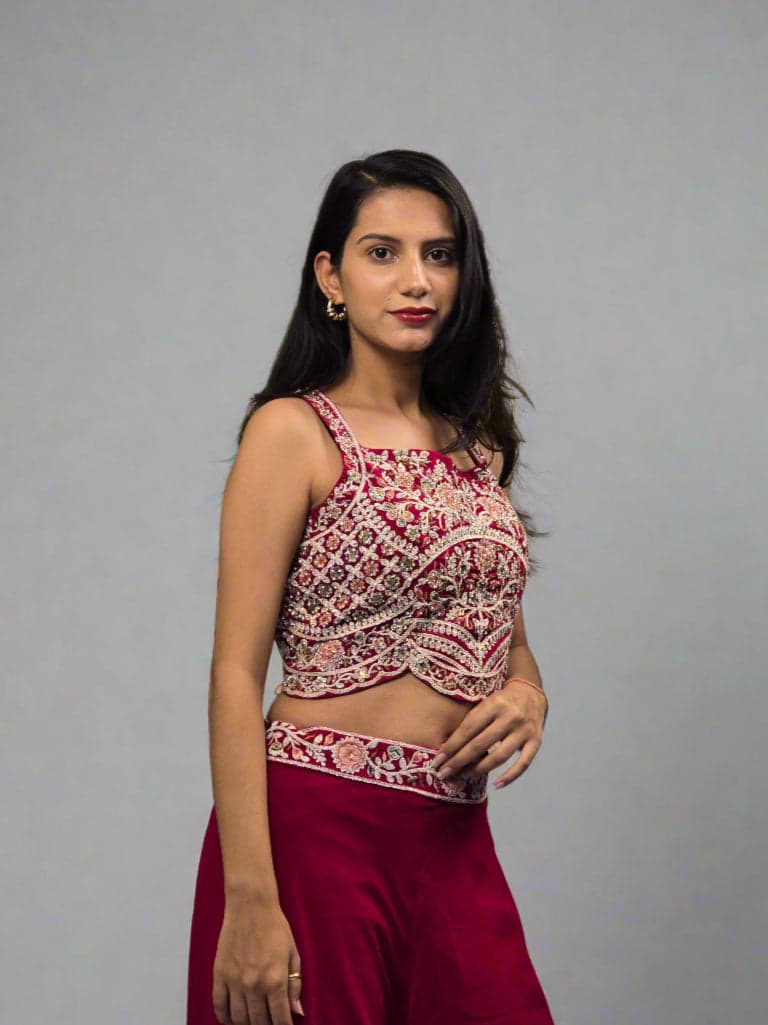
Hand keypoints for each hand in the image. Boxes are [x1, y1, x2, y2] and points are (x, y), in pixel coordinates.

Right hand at [212, 898, 303, 1023]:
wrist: (250, 906)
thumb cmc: (276, 927)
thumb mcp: (293, 954)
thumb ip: (295, 984)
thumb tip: (297, 1012)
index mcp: (275, 980)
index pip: (280, 1019)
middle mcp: (254, 985)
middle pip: (259, 1022)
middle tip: (270, 1023)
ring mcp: (234, 982)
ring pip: (239, 1019)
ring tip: (253, 1022)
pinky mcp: (219, 975)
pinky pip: (219, 1006)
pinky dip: (225, 1018)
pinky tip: (232, 1020)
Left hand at [428, 677, 547, 789]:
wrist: (530, 692)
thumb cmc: (501, 700)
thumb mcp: (486, 702)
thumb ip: (472, 722)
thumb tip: (449, 748)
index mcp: (494, 704)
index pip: (468, 729)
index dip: (452, 746)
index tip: (438, 761)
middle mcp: (510, 717)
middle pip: (480, 744)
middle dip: (459, 761)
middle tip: (444, 774)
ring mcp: (524, 730)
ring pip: (500, 756)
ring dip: (479, 769)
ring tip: (464, 776)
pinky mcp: (536, 741)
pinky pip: (523, 764)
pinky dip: (510, 776)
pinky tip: (497, 784)